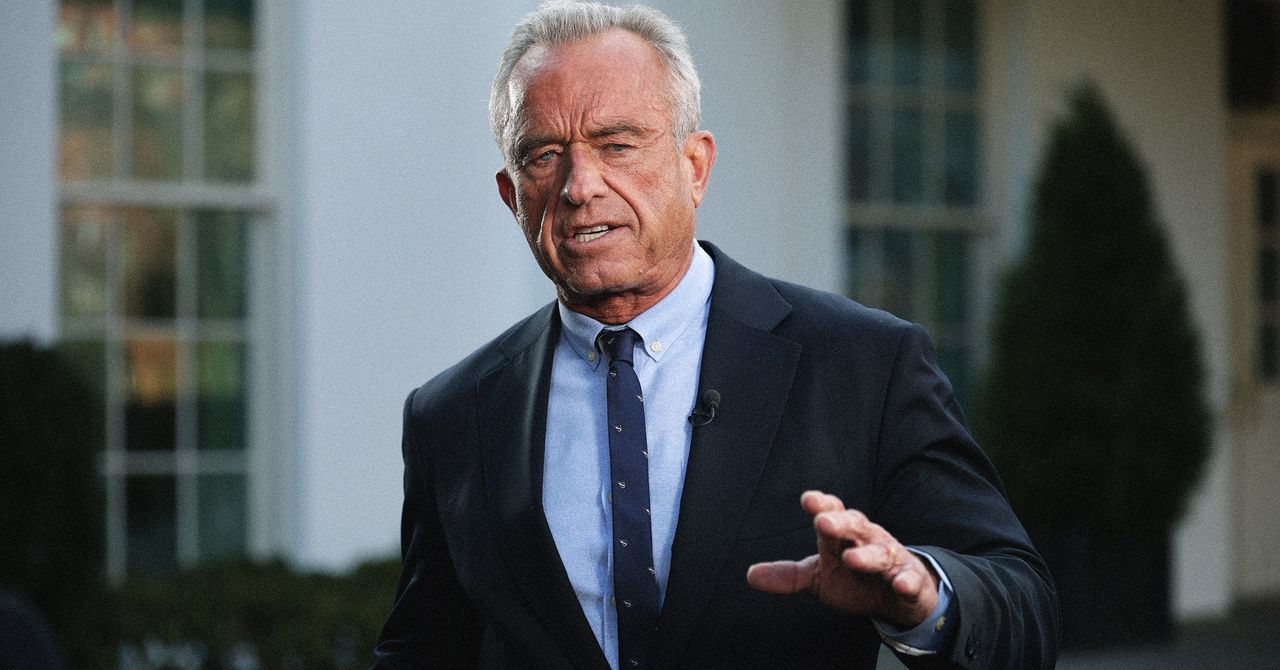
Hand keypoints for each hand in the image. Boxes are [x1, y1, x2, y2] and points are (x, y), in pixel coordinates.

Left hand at [745, 490, 939, 627]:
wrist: (897, 596)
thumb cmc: (853, 577)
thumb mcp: (819, 576)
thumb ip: (788, 575)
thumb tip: (750, 575)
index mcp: (843, 534)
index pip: (832, 513)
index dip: (822, 506)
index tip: (808, 500)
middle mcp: (867, 539)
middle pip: (855, 526)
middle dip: (840, 523)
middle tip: (823, 523)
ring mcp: (891, 559)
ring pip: (880, 553)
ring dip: (867, 556)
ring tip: (852, 559)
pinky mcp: (910, 581)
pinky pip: (910, 581)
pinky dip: (907, 582)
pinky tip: (901, 585)